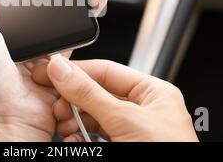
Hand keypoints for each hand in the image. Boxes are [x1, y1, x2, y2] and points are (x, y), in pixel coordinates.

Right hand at [32, 56, 197, 141]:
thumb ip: (91, 94)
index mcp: (154, 93)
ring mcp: (132, 131)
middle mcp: (143, 109)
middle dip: (74, 99)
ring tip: (63, 124)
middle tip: (56, 104)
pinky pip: (95, 136)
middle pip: (98, 93)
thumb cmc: (168, 155)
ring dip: (74, 119)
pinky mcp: (122, 147)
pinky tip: (72, 138)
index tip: (54, 71)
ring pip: (94, 116)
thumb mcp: (126, 120)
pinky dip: (80, 136)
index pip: (108, 71)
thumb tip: (63, 70)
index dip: (79, 70)